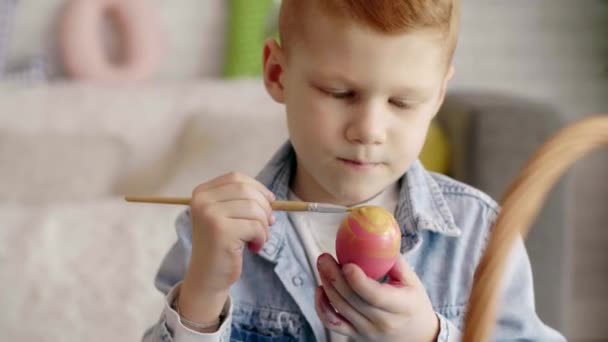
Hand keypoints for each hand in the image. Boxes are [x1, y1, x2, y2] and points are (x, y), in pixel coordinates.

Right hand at [179, 172, 275, 325]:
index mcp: (202, 192)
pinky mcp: (221, 231)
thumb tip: (271, 198)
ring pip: (254, 208)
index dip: (257, 188)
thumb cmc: (221, 245)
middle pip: (246, 190)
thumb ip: (242, 201)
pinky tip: (253, 247)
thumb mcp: (227, 216)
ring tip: (257, 239)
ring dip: (263, 226)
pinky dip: (261, 237)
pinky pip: (255, 226)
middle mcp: (202, 200)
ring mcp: (209, 214)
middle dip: (264, 207)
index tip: (269, 202)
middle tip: (267, 224)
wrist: (207, 277)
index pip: (236, 178)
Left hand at [315, 253, 438, 341]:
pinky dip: (321, 307)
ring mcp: (366, 331)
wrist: (416, 335)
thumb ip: (394, 260)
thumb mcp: (412, 281)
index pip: (376, 296)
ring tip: (323, 265)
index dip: (358, 281)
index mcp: (401, 307)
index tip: (347, 264)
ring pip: (339, 309)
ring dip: (327, 285)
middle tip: (324, 257)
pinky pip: (333, 323)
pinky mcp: (354, 335)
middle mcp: (382, 323)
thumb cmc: (413, 303)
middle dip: (334, 277)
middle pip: (352, 300)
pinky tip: (320, 289)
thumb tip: (374, 237)